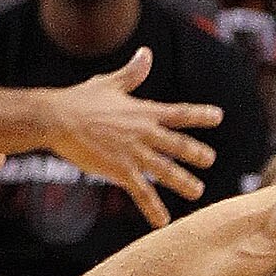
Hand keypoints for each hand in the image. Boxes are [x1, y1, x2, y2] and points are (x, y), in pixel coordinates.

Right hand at [41, 48, 220, 228]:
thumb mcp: (110, 83)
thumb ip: (132, 73)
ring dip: (183, 181)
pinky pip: (142, 193)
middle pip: (178, 145)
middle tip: (210, 159)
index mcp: (143, 112)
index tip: (218, 116)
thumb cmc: (80, 100)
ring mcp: (134, 153)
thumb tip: (146, 53)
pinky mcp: (120, 171)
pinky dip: (153, 208)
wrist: (57, 119)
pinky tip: (164, 222)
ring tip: (197, 191)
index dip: (200, 114)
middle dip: (196, 153)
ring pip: (165, 170)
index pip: (179, 113)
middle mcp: (143, 133)